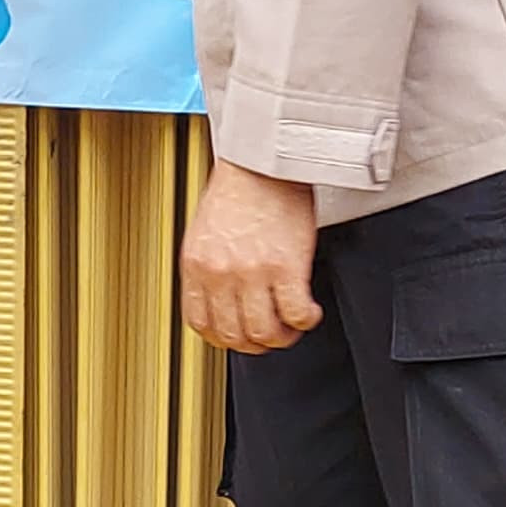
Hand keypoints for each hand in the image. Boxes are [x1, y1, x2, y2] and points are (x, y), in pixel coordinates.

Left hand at [178, 159, 324, 353]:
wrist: (264, 162)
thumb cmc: (240, 190)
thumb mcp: (206, 233)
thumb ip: (209, 267)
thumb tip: (219, 300)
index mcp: (196, 265)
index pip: (201, 324)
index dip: (223, 338)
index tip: (239, 336)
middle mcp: (220, 273)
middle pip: (234, 336)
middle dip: (255, 344)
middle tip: (271, 333)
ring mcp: (252, 272)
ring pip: (265, 332)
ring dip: (282, 337)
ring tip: (292, 323)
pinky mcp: (286, 267)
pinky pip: (296, 314)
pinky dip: (305, 321)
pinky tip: (309, 310)